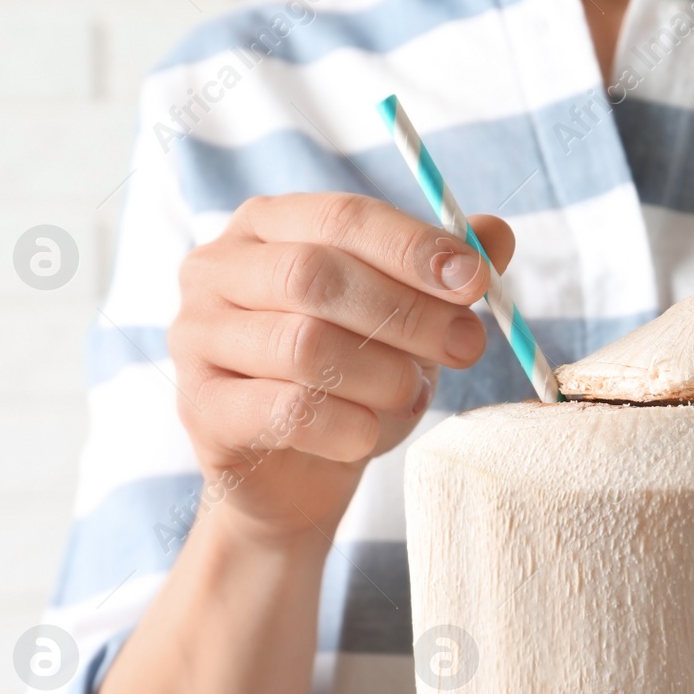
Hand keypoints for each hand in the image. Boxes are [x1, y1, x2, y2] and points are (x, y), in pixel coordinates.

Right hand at [169, 193, 513, 541]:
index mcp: (267, 225)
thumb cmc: (354, 379)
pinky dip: (348, 426)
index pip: (342, 217)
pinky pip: (286, 412)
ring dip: (381, 375)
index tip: (476, 281)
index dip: (413, 247)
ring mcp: (196, 338)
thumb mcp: (407, 320)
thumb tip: (496, 234)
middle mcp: (216, 270)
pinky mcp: (201, 409)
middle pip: (316, 275)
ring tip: (411, 395)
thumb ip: (445, 275)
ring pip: (303, 345)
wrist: (300, 476)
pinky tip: (370, 433)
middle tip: (465, 346)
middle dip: (406, 313)